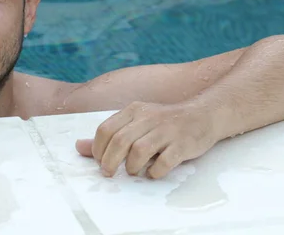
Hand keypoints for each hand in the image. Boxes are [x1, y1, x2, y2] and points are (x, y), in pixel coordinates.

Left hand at [75, 101, 217, 178]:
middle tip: (110, 173)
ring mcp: (167, 130)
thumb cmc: (165, 123)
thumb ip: (109, 135)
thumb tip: (79, 147)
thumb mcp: (136, 123)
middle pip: (120, 141)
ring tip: (134, 171)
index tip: (101, 161)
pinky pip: (164, 161)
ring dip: (132, 166)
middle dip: (110, 162)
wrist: (204, 115)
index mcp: (135, 110)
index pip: (106, 129)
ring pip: (139, 150)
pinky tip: (153, 172)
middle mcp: (149, 117)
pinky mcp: (182, 144)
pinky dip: (155, 171)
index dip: (98, 149)